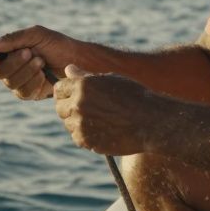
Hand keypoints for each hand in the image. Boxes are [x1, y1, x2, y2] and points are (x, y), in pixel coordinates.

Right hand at [0, 25, 82, 99]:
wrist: (75, 60)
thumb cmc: (56, 44)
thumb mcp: (35, 35)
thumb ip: (12, 39)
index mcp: (6, 53)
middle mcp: (9, 69)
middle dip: (15, 62)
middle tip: (31, 53)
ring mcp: (18, 83)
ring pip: (10, 83)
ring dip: (27, 71)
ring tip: (41, 61)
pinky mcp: (29, 94)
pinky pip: (23, 92)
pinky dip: (34, 82)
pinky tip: (44, 75)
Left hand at [54, 65, 169, 154]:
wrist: (151, 122)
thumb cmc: (134, 96)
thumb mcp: (111, 79)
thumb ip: (85, 76)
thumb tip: (68, 69)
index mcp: (83, 86)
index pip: (58, 88)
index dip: (66, 91)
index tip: (74, 95)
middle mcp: (78, 104)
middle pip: (59, 108)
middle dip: (69, 108)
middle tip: (88, 109)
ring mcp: (81, 124)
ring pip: (68, 123)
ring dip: (78, 122)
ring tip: (99, 119)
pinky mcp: (87, 141)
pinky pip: (77, 137)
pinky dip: (85, 135)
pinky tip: (102, 130)